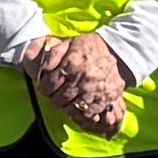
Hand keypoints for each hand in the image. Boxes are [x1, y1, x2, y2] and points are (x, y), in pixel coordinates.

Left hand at [21, 32, 138, 138]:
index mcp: (72, 64)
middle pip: (58, 98)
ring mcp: (94, 91)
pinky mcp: (105, 100)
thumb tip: (42, 68)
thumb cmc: (88, 48)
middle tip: (55, 93)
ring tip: (66, 98)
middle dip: (53, 97)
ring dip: (65, 105)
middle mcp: (83, 79)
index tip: (46, 85)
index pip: (49, 84)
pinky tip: (78, 104)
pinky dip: (80, 111)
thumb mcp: (69, 43)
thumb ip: (53, 54)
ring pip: (70, 108)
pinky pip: (86, 113)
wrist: (116, 52)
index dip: (44, 86)